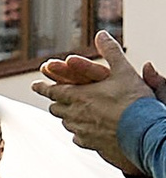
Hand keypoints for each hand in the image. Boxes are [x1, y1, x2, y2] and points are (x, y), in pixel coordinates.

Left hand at [36, 30, 157, 171]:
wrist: (143, 133)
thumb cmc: (134, 101)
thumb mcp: (124, 70)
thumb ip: (111, 51)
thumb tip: (101, 33)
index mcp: (78, 96)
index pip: (54, 90)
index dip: (43, 86)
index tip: (35, 84)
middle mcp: (75, 115)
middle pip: (57, 108)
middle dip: (54, 101)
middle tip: (52, 99)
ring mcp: (81, 131)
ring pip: (66, 123)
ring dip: (65, 116)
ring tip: (66, 113)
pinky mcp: (91, 144)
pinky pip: (78, 137)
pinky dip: (78, 131)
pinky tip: (82, 131)